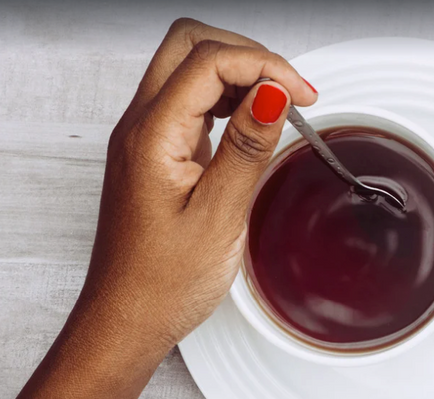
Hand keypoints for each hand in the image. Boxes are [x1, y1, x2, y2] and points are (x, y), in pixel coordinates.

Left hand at [0, 19, 316, 398]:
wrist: (129, 318)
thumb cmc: (164, 281)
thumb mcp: (220, 215)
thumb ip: (247, 147)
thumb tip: (272, 94)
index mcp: (152, 136)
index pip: (209, 61)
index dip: (264, 66)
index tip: (302, 94)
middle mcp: (141, 126)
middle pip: (190, 44)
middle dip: (248, 54)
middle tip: (291, 88)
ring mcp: (146, 136)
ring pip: (190, 67)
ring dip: (240, 73)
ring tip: (281, 105)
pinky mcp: (158, 151)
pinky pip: (192, 100)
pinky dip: (230, 98)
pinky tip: (257, 123)